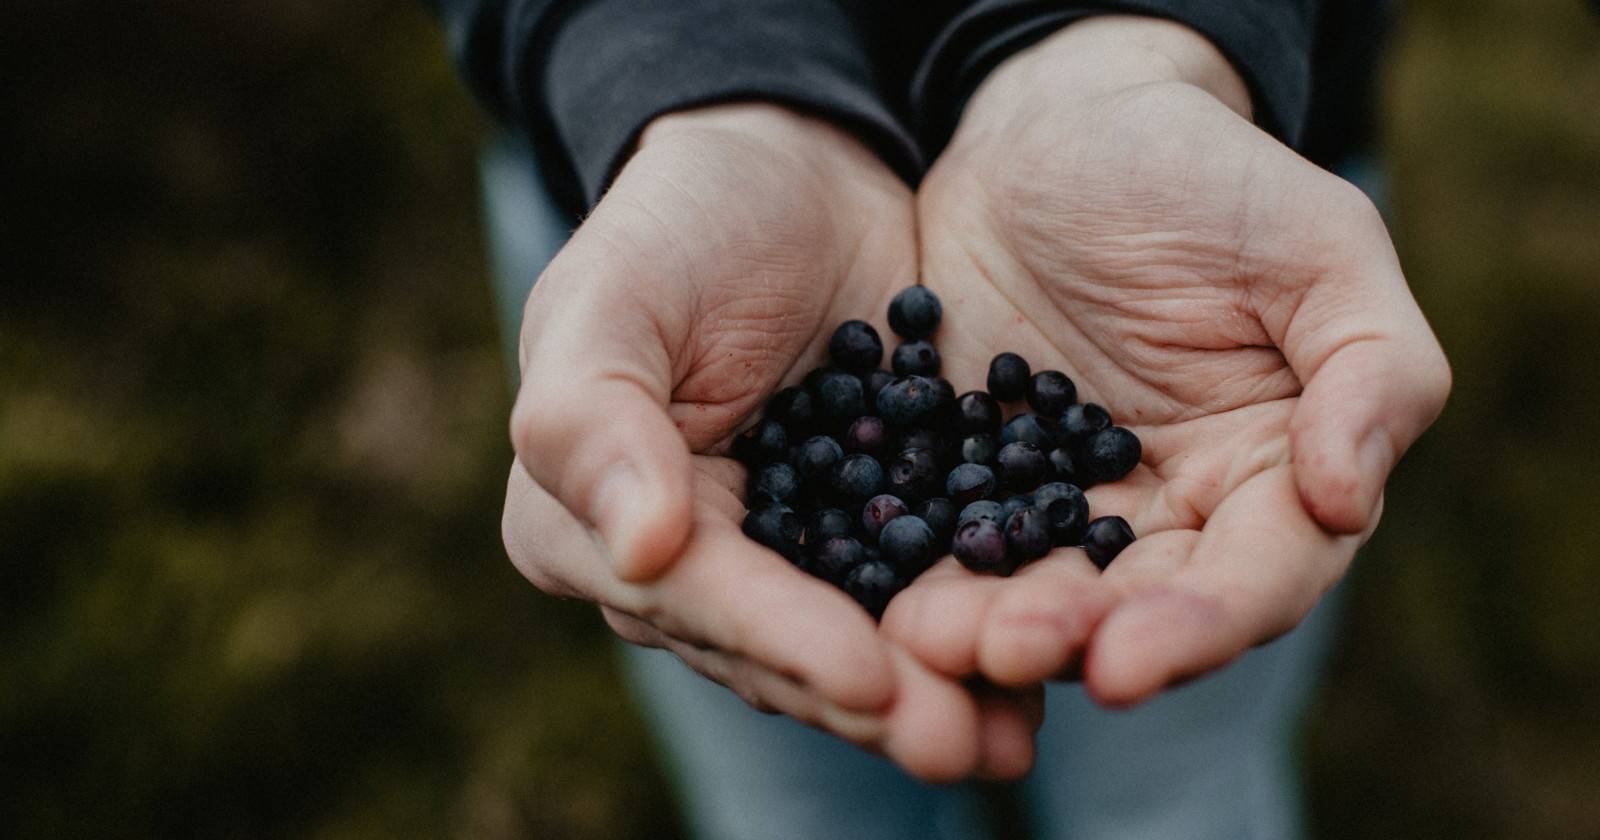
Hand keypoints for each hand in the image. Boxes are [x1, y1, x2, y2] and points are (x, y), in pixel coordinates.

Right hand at [504, 104, 1039, 779]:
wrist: (790, 166)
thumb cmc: (679, 221)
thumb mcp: (612, 297)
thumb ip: (596, 421)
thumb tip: (639, 553)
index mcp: (592, 524)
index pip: (693, 599)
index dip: (781, 641)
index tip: (869, 679)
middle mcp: (686, 564)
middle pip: (779, 648)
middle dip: (871, 698)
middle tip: (960, 741)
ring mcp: (785, 553)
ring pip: (856, 638)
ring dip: (935, 688)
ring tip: (1013, 733)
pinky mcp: (875, 526)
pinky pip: (923, 585)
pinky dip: (978, 622)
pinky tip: (1045, 653)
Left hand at [885, 18, 1450, 705]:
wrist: (1058, 128)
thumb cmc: (1206, 175)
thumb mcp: (1319, 245)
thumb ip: (1371, 369)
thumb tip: (1346, 501)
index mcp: (1273, 473)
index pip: (1257, 577)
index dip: (1198, 627)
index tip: (1124, 663)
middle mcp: (1172, 510)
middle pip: (1136, 606)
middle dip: (1074, 637)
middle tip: (1006, 650)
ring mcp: (1062, 498)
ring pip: (1038, 587)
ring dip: (989, 627)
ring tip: (931, 641)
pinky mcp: (973, 473)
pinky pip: (950, 534)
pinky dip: (922, 570)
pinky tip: (879, 600)